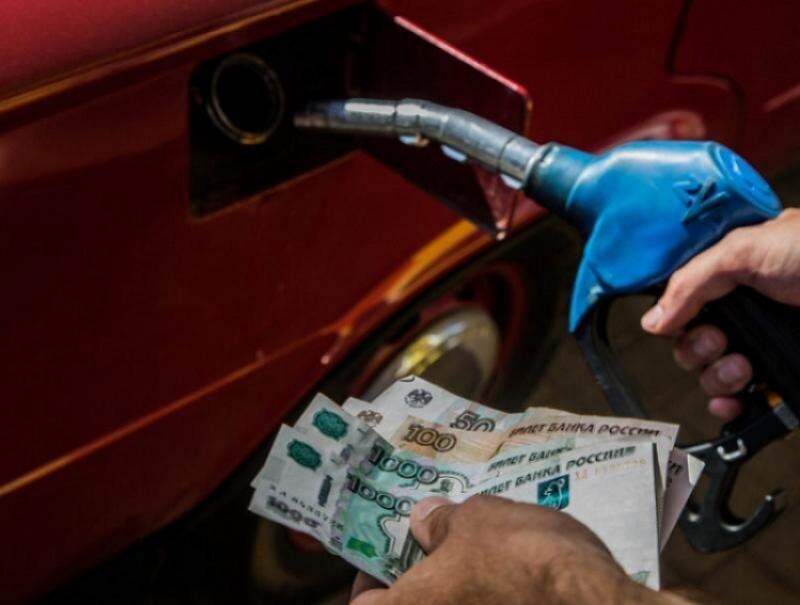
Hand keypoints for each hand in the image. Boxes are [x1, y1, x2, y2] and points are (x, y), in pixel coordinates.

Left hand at [349, 495, 691, 604]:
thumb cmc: (527, 562)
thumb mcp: (479, 521)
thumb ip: (444, 523)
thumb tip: (424, 521)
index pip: (362, 602)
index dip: (369, 575)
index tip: (386, 551)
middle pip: (414, 603)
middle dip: (426, 577)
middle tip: (437, 542)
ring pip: (457, 604)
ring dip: (464, 587)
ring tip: (482, 552)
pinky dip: (497, 596)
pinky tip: (517, 576)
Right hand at [640, 208, 799, 419]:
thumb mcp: (746, 249)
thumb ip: (691, 281)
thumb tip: (652, 320)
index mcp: (730, 275)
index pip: (682, 302)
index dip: (675, 316)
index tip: (682, 320)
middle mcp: (744, 312)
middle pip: (689, 342)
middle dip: (697, 348)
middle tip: (721, 340)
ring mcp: (761, 345)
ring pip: (708, 373)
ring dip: (716, 376)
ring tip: (744, 366)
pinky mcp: (779, 377)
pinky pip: (735, 400)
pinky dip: (727, 405)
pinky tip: (734, 399)